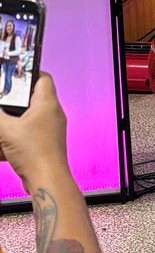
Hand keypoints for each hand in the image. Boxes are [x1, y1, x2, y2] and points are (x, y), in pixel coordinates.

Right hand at [0, 73, 68, 187]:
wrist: (46, 180)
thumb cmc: (34, 152)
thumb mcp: (5, 128)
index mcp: (47, 103)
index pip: (42, 77)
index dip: (28, 72)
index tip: (11, 73)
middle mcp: (51, 114)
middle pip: (30, 99)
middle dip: (10, 102)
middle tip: (1, 101)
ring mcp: (48, 130)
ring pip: (24, 119)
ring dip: (8, 123)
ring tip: (1, 125)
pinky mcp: (43, 144)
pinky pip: (24, 136)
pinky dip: (10, 139)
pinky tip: (2, 147)